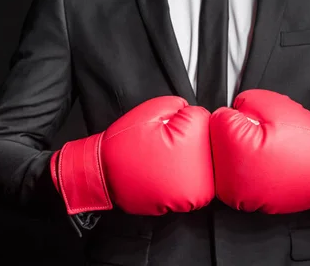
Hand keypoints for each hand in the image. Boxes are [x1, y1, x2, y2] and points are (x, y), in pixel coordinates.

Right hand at [51, 96, 214, 214]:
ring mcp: (192, 191)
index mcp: (194, 140)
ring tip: (162, 160)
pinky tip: (162, 174)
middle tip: (163, 145)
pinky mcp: (183, 204)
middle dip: (188, 140)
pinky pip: (192, 187)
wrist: (102, 174)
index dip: (182, 119)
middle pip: (207, 143)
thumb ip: (178, 105)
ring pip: (202, 166)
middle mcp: (199, 169)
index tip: (167, 126)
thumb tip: (192, 111)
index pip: (203, 120)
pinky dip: (180, 180)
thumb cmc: (123, 145)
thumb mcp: (150, 110)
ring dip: (187, 161)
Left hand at [210, 89, 309, 213]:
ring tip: (264, 153)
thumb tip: (231, 109)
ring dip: (238, 154)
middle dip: (235, 135)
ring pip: (223, 161)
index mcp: (234, 146)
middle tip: (262, 137)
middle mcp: (230, 173)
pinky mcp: (245, 203)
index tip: (254, 121)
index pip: (217, 120)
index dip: (238, 115)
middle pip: (216, 142)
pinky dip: (245, 171)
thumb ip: (244, 100)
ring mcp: (236, 193)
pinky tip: (263, 167)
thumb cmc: (306, 141)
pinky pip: (234, 180)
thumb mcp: (274, 104)